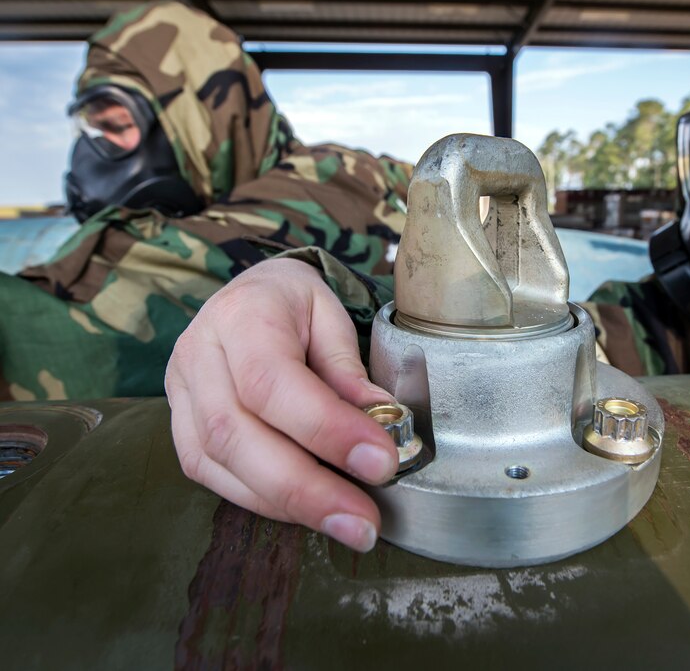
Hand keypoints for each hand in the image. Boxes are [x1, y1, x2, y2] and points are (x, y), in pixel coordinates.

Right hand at [165, 258, 397, 551]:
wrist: (251, 295)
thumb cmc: (297, 306)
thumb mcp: (333, 316)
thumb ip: (349, 370)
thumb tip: (379, 424)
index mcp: (241, 314)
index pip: (273, 381)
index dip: (326, 428)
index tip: (380, 461)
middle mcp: (197, 354)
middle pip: (236, 433)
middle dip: (306, 487)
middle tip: (363, 520)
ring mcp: (180, 393)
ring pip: (218, 462)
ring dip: (287, 504)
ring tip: (347, 524)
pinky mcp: (179, 427)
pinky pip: (211, 475)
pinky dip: (262, 500)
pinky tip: (307, 511)